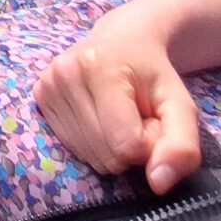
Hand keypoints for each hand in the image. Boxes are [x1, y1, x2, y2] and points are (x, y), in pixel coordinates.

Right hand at [33, 15, 201, 194]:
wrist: (124, 37)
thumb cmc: (153, 73)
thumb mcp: (180, 104)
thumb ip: (182, 145)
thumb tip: (159, 183)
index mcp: (102, 68)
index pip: (127, 146)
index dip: (148, 144)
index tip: (151, 120)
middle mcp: (66, 73)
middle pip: (106, 155)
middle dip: (129, 147)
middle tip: (135, 116)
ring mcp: (48, 84)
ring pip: (88, 157)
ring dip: (110, 147)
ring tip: (116, 115)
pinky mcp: (39, 95)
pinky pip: (71, 148)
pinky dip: (91, 142)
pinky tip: (97, 116)